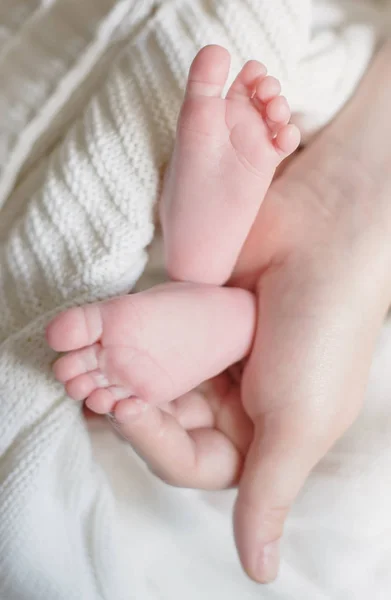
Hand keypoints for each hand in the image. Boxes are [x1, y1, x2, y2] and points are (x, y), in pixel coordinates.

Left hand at [109, 42, 390, 582]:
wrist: (328, 233)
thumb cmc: (326, 336)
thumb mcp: (301, 423)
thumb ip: (269, 492)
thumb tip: (260, 573)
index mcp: (263, 433)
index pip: (195, 461)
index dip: (155, 443)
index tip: (127, 410)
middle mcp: (233, 397)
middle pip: (164, 419)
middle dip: (124, 407)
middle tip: (90, 389)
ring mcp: (210, 353)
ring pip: (149, 377)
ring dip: (110, 373)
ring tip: (75, 364)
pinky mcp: (191, 312)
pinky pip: (147, 332)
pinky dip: (113, 333)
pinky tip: (80, 333)